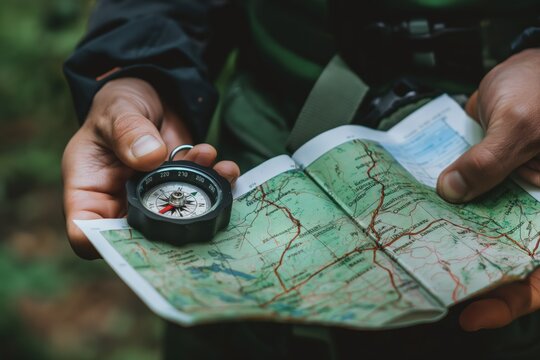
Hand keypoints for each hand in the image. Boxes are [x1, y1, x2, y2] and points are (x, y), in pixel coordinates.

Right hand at [62, 78, 239, 258]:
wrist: (150, 95)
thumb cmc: (118, 106)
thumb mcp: (116, 111)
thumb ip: (128, 132)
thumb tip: (150, 157)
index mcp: (89, 189)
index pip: (86, 229)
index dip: (104, 242)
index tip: (133, 236)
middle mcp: (120, 201)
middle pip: (136, 235)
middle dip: (166, 229)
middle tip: (190, 211)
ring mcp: (153, 198)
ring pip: (175, 218)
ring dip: (200, 199)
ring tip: (214, 168)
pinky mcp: (180, 187)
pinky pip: (201, 196)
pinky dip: (216, 183)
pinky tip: (224, 166)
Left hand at [436, 49, 539, 329]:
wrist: (531, 65)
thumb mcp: (523, 122)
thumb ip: (489, 160)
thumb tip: (450, 191)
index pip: (538, 273)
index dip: (512, 300)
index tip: (474, 314)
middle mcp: (527, 210)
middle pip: (500, 257)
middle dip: (466, 275)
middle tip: (425, 283)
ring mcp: (500, 195)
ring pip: (472, 229)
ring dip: (443, 239)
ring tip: (409, 253)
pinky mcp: (477, 178)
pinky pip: (456, 198)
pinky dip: (435, 205)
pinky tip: (409, 210)